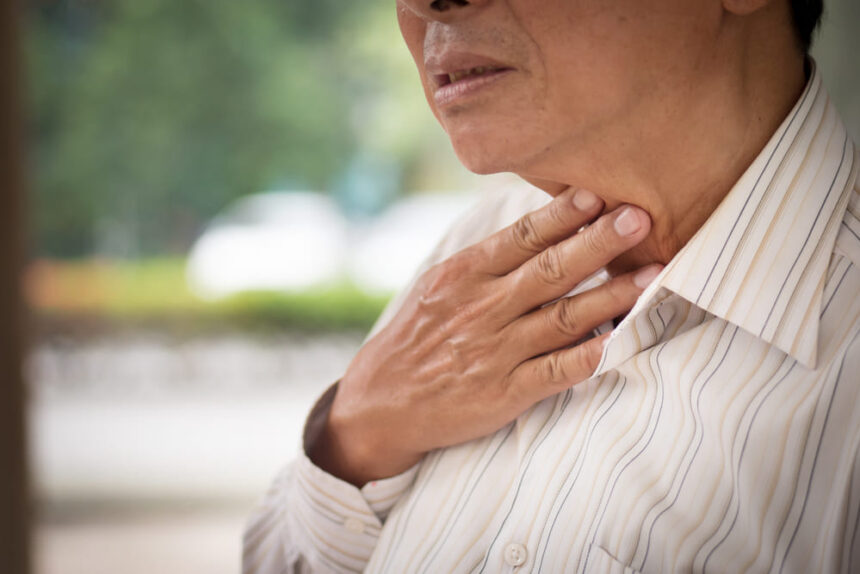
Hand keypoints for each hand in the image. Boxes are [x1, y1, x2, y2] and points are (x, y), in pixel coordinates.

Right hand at [309, 187, 657, 485]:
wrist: (379, 403)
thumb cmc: (415, 338)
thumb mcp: (436, 288)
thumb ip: (484, 263)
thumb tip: (538, 229)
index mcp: (463, 276)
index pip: (520, 238)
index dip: (562, 215)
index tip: (597, 194)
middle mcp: (482, 309)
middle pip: (549, 270)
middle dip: (597, 243)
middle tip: (638, 218)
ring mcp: (495, 352)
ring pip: (563, 317)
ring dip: (611, 295)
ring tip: (651, 274)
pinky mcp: (505, 392)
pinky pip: (557, 371)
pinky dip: (591, 356)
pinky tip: (622, 340)